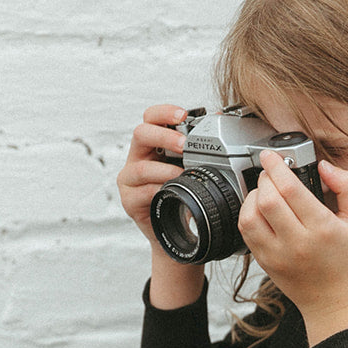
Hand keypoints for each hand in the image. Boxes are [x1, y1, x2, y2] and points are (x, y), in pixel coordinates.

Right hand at [117, 103, 204, 308]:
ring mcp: (131, 178)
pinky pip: (141, 191)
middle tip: (184, 146)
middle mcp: (139, 157)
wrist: (181, 235)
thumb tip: (219, 116)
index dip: (164, 112)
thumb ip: (203, 143)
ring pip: (140, 166)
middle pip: (140, 133)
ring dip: (164, 168)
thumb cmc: (189, 197)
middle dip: (164, 137)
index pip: (151, 117)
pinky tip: (172, 190)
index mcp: (155, 144)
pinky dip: (158, 189)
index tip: (182, 115)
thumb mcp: (196, 167)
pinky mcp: (129, 199)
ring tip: (182, 173)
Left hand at [238, 152, 347, 344]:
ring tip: (265, 193)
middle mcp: (298, 243)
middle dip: (266, 179)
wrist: (334, 300)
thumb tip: (324, 166)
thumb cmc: (347, 260)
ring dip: (253, 197)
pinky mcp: (264, 262)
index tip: (271, 155)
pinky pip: (245, 232)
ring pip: (250, 216)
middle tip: (272, 174)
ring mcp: (277, 255)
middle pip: (267, 200)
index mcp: (322, 229)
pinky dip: (248, 214)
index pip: (291, 190)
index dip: (276, 167)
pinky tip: (260, 211)